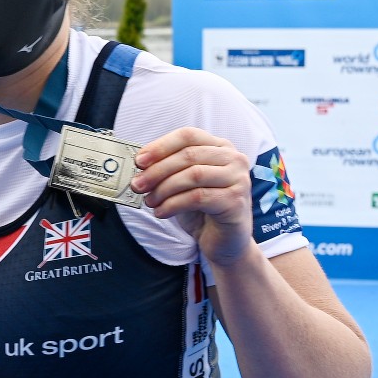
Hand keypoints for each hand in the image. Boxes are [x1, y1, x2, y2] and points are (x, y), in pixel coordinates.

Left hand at [132, 127, 254, 264]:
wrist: (225, 242)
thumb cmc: (203, 211)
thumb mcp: (184, 184)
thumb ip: (168, 170)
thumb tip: (140, 166)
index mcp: (220, 147)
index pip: (188, 136)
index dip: (161, 146)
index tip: (139, 161)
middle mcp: (234, 159)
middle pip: (188, 155)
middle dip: (157, 170)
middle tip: (138, 184)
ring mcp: (238, 179)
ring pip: (193, 175)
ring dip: (164, 188)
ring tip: (150, 201)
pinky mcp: (235, 201)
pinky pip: (198, 197)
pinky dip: (174, 204)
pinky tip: (162, 212)